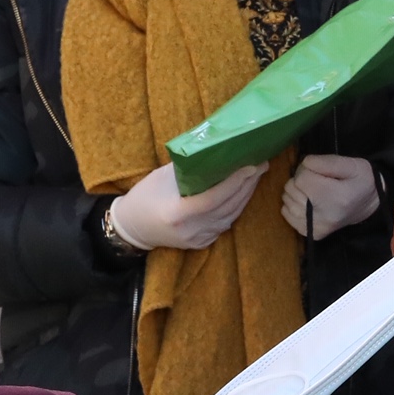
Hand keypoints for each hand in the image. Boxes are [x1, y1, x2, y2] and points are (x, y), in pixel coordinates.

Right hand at [109, 161, 262, 252]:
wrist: (132, 228)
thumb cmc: (144, 196)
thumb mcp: (161, 177)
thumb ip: (188, 168)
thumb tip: (215, 151)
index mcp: (177, 213)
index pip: (214, 197)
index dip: (235, 182)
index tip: (251, 166)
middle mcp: (191, 229)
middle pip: (227, 206)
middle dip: (247, 184)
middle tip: (261, 164)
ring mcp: (198, 239)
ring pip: (231, 216)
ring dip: (245, 195)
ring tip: (255, 175)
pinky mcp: (202, 243)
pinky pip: (225, 223)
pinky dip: (236, 207)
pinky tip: (243, 193)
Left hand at [279, 154, 379, 241]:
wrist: (370, 203)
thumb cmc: (361, 181)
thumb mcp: (351, 164)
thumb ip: (326, 161)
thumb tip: (304, 163)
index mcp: (335, 196)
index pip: (302, 178)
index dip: (307, 169)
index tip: (320, 171)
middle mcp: (324, 215)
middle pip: (292, 189)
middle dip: (300, 180)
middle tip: (316, 180)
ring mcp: (316, 227)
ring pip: (287, 201)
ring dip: (295, 192)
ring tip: (312, 191)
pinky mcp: (312, 233)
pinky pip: (287, 215)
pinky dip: (291, 205)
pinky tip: (305, 202)